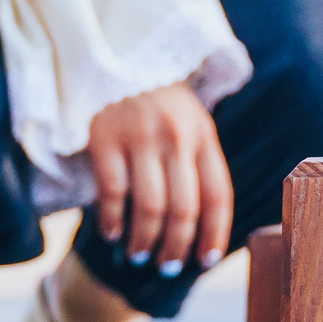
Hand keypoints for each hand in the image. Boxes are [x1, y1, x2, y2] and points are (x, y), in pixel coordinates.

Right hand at [85, 81, 233, 273]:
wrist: (121, 54)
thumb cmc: (160, 103)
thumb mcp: (191, 124)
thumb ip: (198, 164)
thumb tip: (200, 227)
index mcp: (204, 136)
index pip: (217, 196)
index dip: (214, 234)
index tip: (206, 261)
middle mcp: (176, 138)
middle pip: (184, 209)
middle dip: (177, 247)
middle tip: (167, 267)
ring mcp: (140, 138)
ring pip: (150, 207)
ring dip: (145, 240)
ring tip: (139, 255)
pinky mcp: (105, 138)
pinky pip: (113, 192)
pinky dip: (112, 220)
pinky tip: (110, 233)